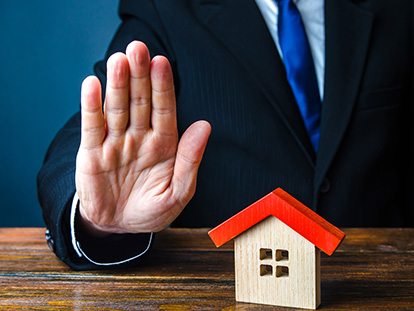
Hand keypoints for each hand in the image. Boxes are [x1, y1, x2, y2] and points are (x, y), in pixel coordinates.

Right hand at [75, 41, 210, 236]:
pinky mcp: (92, 153)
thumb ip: (190, 160)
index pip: (165, 110)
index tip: (162, 63)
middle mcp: (140, 137)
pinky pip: (92, 127)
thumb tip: (204, 126)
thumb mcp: (178, 192)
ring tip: (119, 60)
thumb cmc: (151, 210)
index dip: (163, 87)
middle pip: (140, 101)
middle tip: (138, 49)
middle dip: (140, 75)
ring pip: (117, 108)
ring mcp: (115, 143)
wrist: (119, 227)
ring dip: (117, 84)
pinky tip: (92, 85)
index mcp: (164, 144)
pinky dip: (91, 106)